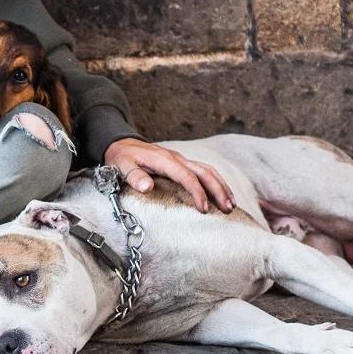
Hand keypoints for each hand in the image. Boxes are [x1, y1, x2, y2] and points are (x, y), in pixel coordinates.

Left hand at [103, 138, 234, 212]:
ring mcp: (180, 159)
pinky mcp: (182, 163)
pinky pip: (203, 171)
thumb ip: (134, 176)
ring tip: (231, 205)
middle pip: (203, 172)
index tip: (203, 209)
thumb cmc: (122, 157)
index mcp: (163, 160)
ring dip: (221, 186)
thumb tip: (147, 187)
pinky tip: (222, 194)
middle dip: (218, 190)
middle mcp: (176, 158)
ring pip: (207, 170)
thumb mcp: (122, 166)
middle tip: (227, 210)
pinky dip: (216, 182)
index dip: (196, 192)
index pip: (185, 176)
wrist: (121, 143)